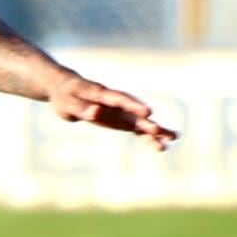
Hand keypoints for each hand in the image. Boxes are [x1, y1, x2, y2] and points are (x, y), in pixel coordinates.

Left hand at [49, 75, 177, 149]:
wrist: (65, 90)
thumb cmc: (64, 96)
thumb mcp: (67, 103)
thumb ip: (81, 108)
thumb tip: (96, 113)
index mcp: (101, 94)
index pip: (120, 100)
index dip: (133, 106)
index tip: (147, 112)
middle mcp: (115, 103)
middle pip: (134, 113)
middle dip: (148, 122)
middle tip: (163, 132)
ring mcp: (119, 112)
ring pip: (138, 122)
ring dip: (154, 130)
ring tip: (173, 138)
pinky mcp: (119, 120)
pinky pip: (135, 129)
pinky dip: (146, 137)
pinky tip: (161, 145)